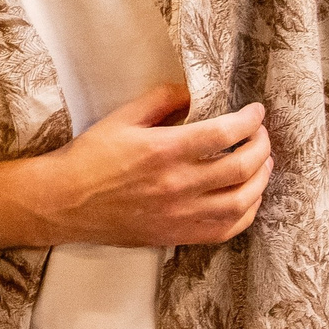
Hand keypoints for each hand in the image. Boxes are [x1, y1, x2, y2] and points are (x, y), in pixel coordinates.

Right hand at [36, 86, 272, 245]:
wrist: (65, 202)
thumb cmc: (90, 158)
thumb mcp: (122, 118)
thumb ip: (160, 100)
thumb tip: (190, 92)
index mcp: (164, 150)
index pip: (225, 133)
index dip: (249, 120)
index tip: (255, 112)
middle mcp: (178, 184)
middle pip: (241, 167)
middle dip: (261, 146)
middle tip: (261, 135)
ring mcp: (180, 214)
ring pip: (242, 201)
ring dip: (261, 179)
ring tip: (262, 163)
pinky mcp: (177, 235)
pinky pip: (226, 230)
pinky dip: (247, 213)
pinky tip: (249, 198)